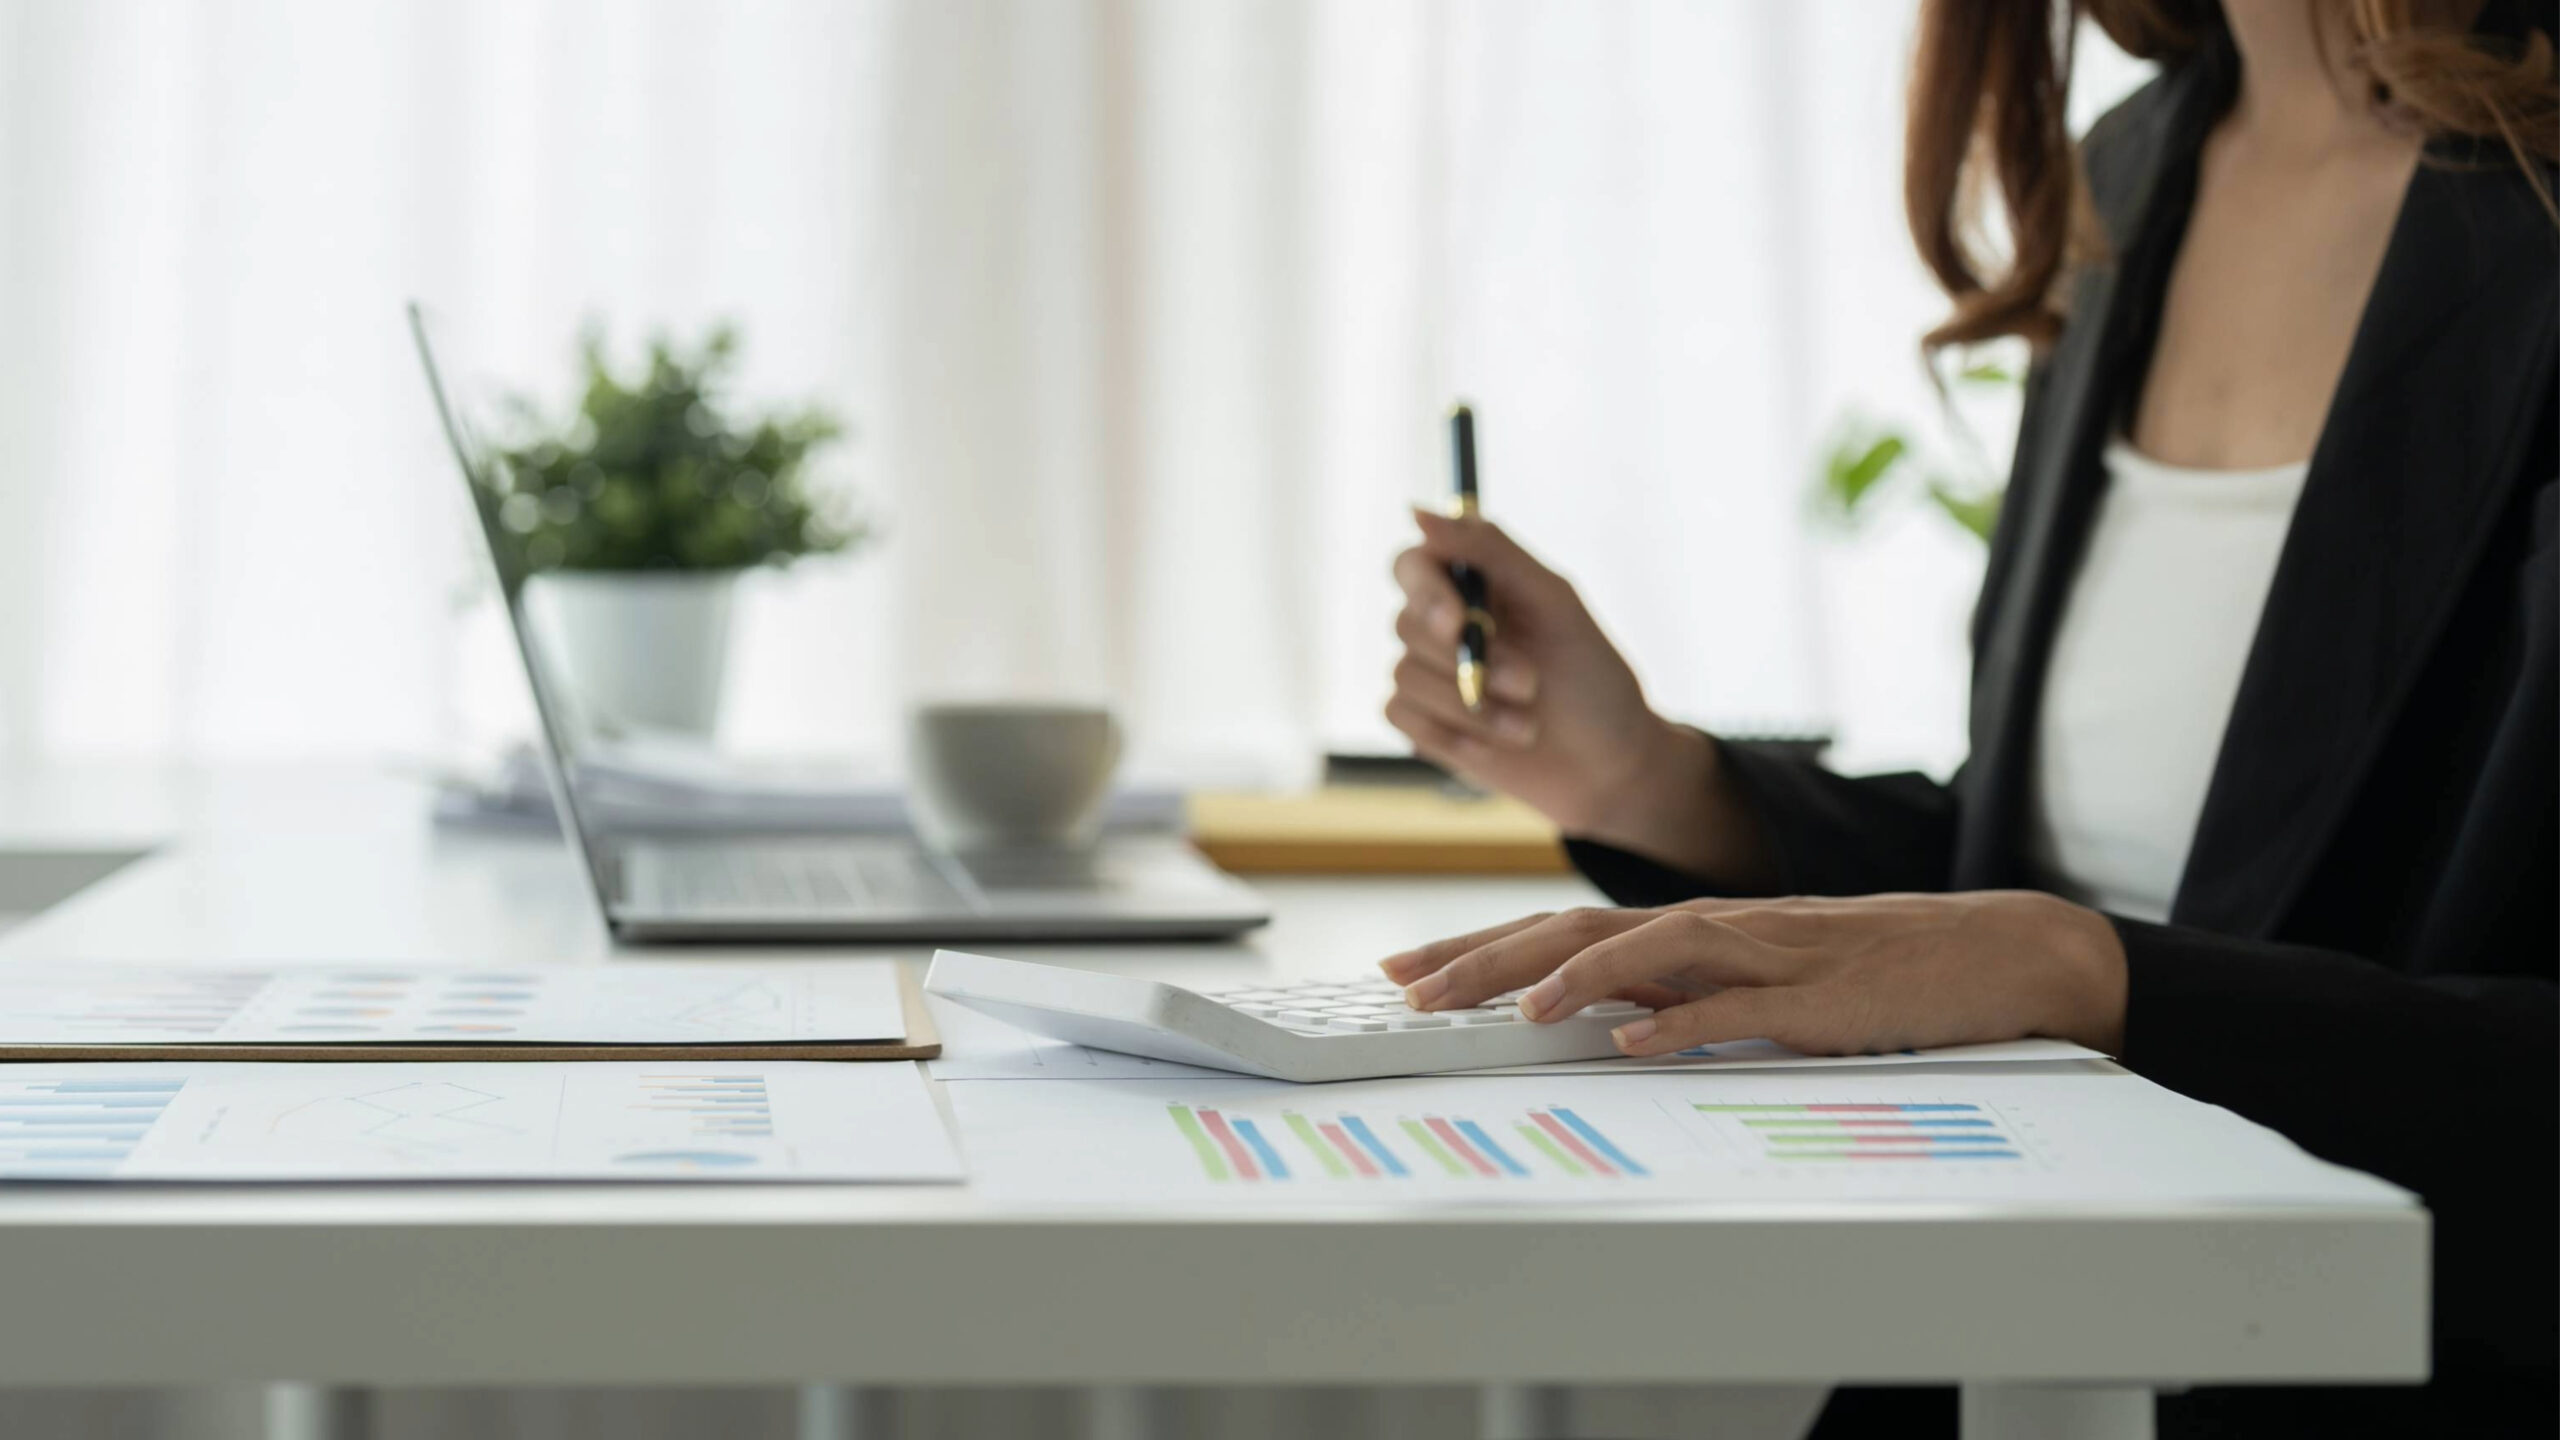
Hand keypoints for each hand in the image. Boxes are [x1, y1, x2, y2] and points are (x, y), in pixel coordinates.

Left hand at [1377, 892, 2128, 1055]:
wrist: (1989, 951)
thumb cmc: (1872, 973)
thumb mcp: (1760, 984)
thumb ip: (1688, 998)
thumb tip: (1607, 1029)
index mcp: (1693, 929)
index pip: (1561, 929)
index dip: (1479, 948)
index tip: (1407, 968)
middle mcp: (1712, 928)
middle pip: (1575, 930)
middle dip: (1485, 959)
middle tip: (1408, 986)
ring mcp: (1761, 955)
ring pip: (1643, 952)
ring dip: (1566, 977)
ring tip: (1501, 1009)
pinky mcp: (1813, 996)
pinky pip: (1733, 1008)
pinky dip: (1677, 1023)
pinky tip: (1626, 1042)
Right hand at [1385, 507, 1689, 833]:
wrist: (1611, 767)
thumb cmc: (1593, 678)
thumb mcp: (1554, 602)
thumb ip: (1490, 550)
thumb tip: (1418, 512)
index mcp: (1476, 586)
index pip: (1413, 565)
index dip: (1426, 592)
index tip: (1458, 622)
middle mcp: (1446, 626)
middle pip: (1404, 623)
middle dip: (1469, 661)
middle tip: (1531, 683)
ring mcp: (1431, 676)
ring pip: (1404, 675)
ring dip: (1472, 706)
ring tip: (1529, 724)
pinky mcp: (1424, 724)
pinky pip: (1400, 715)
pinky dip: (1450, 733)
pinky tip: (1499, 744)